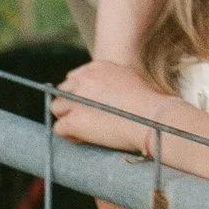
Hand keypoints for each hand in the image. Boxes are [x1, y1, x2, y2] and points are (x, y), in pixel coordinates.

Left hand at [50, 59, 168, 157]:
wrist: (151, 117)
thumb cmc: (148, 103)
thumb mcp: (130, 78)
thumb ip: (112, 79)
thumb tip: (106, 92)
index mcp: (96, 68)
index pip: (75, 78)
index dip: (80, 93)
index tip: (88, 104)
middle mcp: (82, 80)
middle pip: (63, 92)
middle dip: (72, 104)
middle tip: (85, 118)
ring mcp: (75, 100)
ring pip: (57, 108)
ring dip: (67, 118)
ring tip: (82, 130)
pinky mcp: (73, 120)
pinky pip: (59, 128)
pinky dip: (68, 135)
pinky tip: (81, 139)